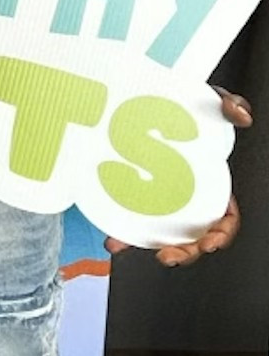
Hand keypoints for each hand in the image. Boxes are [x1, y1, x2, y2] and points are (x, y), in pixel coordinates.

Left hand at [105, 88, 251, 266]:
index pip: (225, 220)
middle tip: (169, 255)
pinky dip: (124, 237)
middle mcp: (190, 198)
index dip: (221, 235)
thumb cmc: (184, 107)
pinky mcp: (137, 199)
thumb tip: (241, 115)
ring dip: (156, 249)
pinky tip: (114, 241)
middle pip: (195, 236)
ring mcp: (163, 201)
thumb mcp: (208, 100)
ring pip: (165, 235)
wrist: (145, 100)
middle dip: (186, 251)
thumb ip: (228, 104)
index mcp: (214, 186)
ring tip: (140, 251)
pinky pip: (132, 222)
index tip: (210, 241)